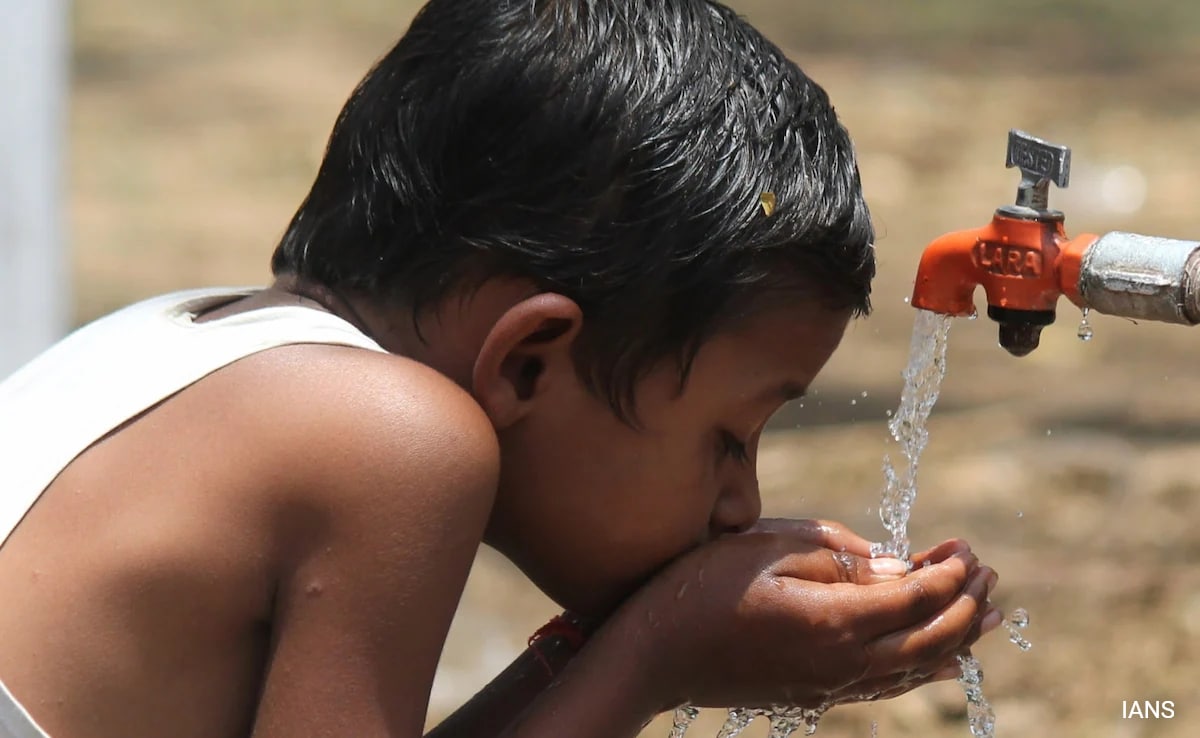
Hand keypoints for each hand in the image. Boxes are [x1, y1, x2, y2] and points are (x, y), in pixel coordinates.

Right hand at [608, 521, 997, 710]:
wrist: (656, 654)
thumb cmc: (703, 587)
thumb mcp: (769, 547)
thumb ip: (840, 555)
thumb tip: (899, 567)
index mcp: (834, 620)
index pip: (919, 597)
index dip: (951, 571)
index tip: (967, 545)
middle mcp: (843, 663)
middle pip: (932, 638)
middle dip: (968, 603)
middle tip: (988, 569)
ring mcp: (831, 686)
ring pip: (918, 668)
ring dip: (959, 636)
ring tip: (987, 609)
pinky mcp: (817, 696)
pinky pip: (889, 686)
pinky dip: (925, 668)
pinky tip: (941, 657)